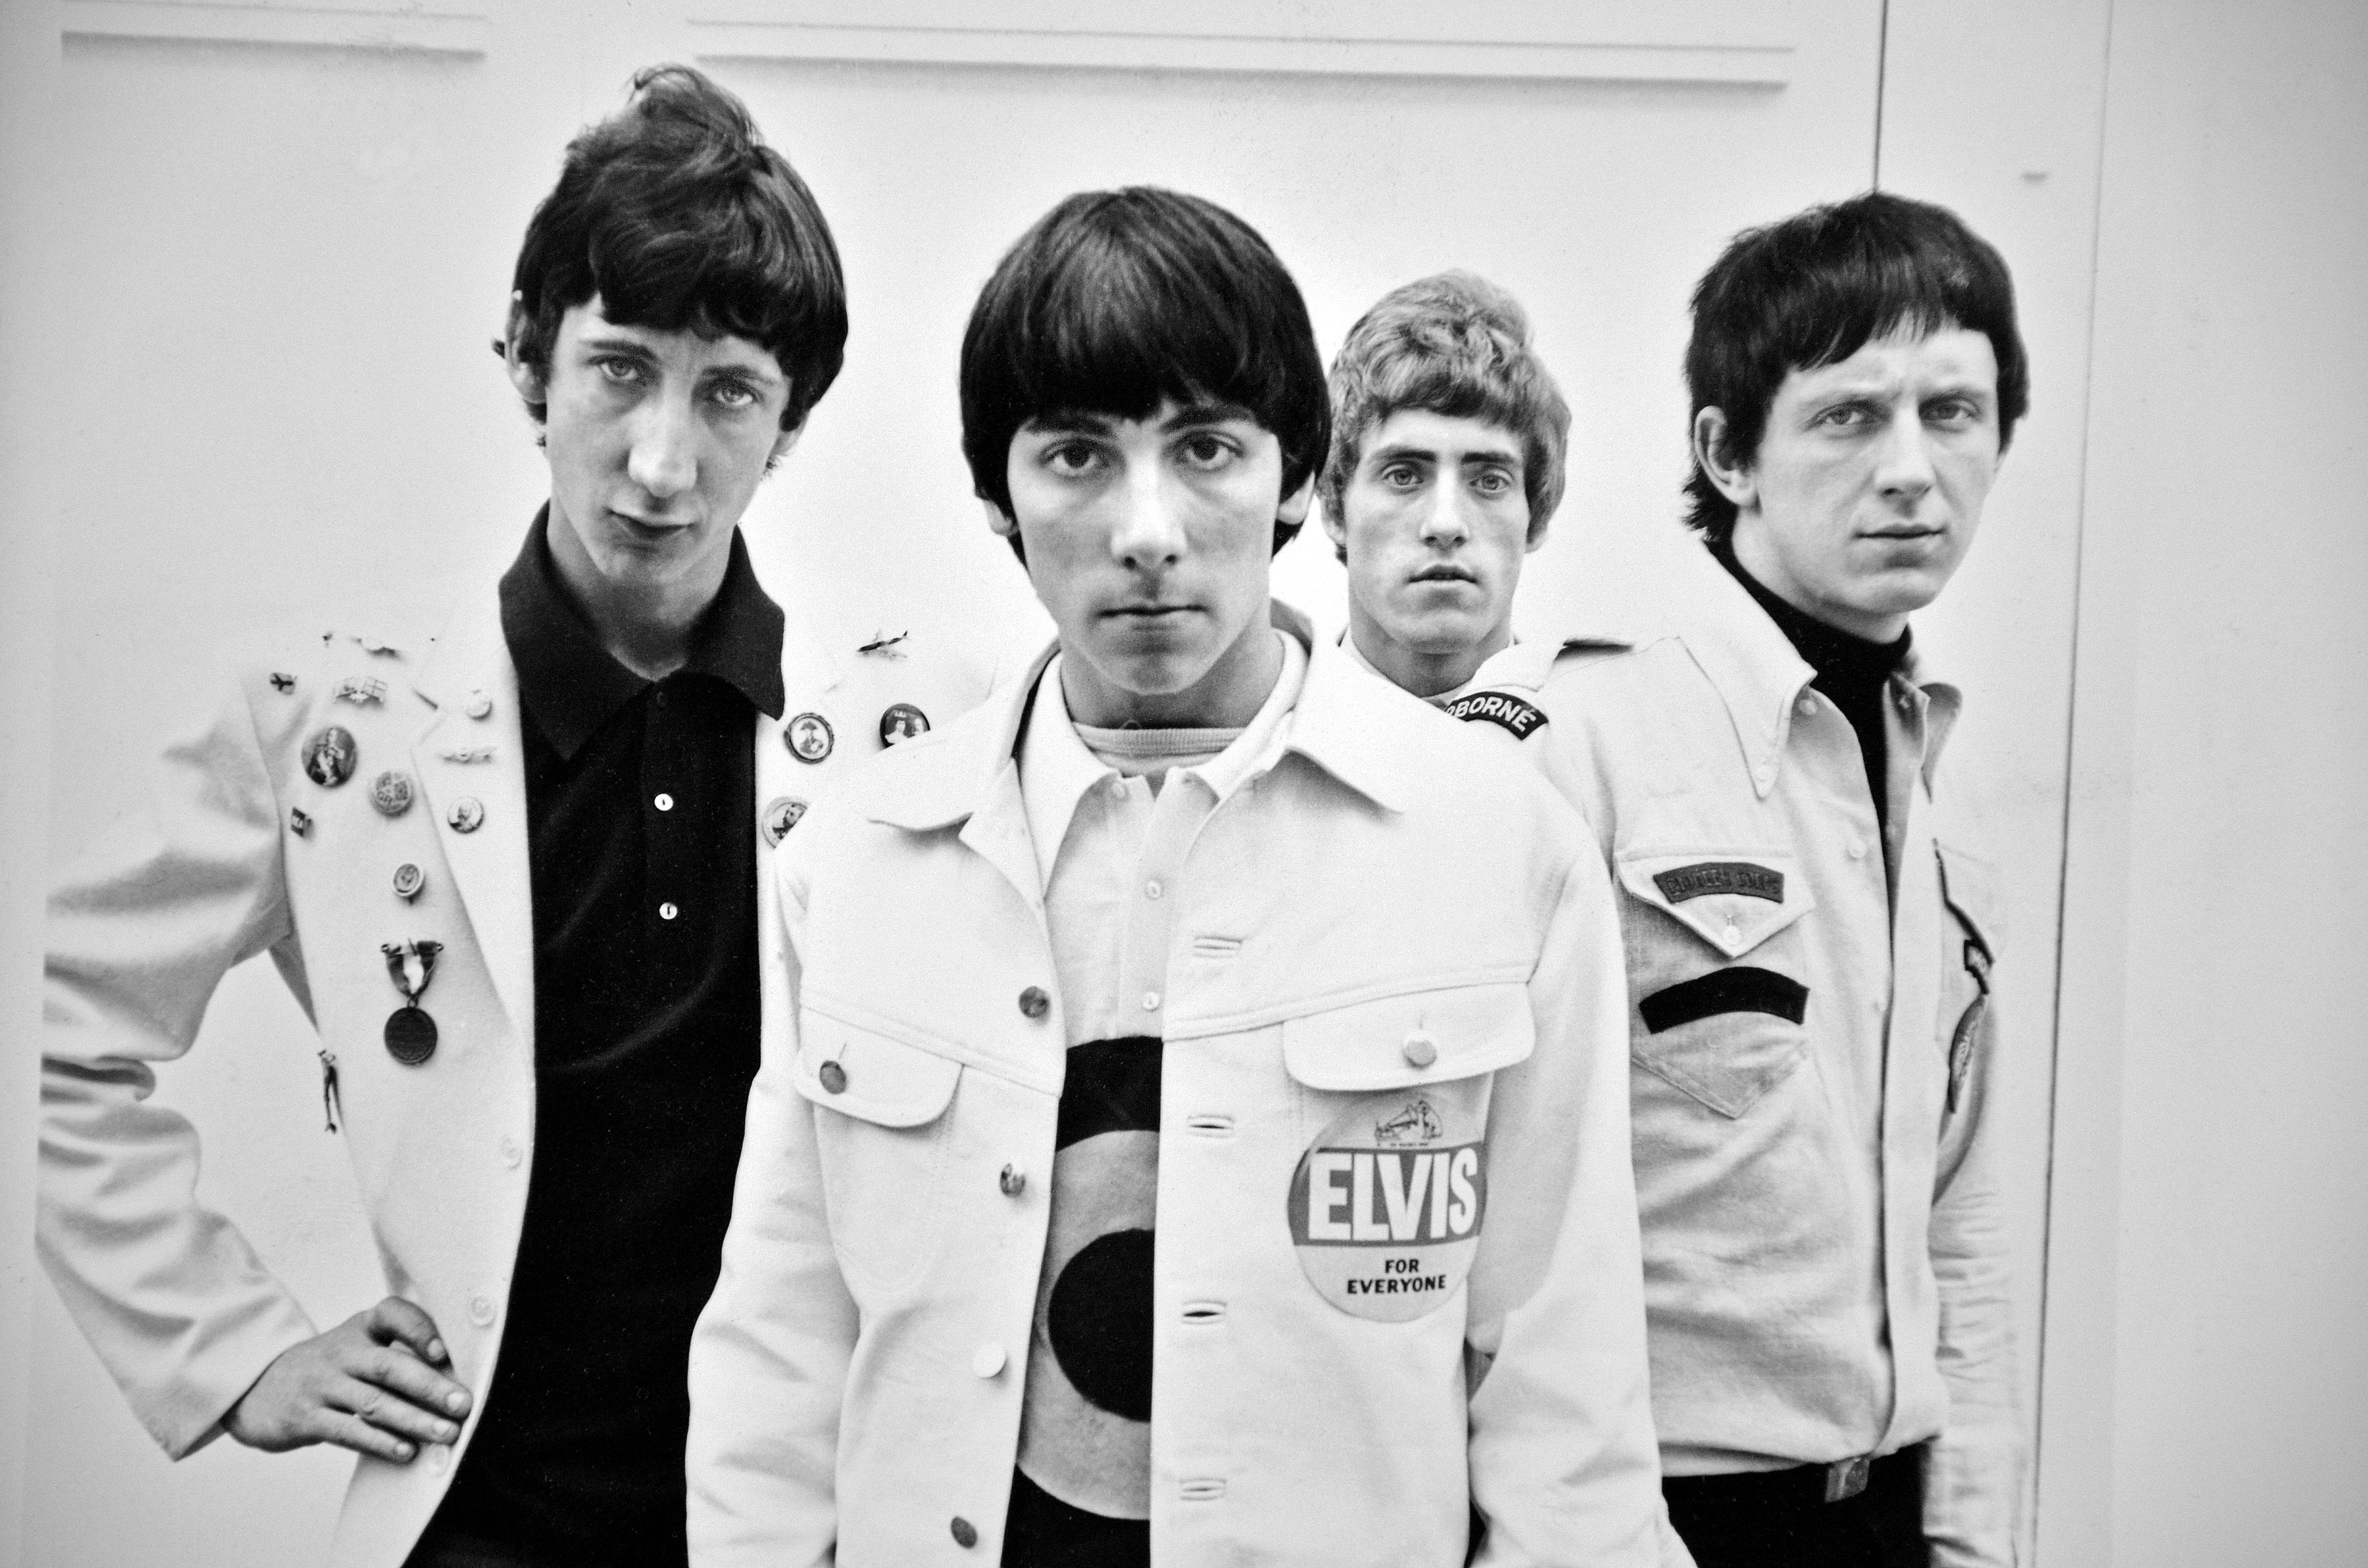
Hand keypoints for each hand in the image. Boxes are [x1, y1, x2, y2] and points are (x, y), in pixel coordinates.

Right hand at [222, 1296, 473, 1462]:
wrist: (258, 1387)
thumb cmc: (330, 1369)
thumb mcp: (357, 1348)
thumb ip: (399, 1357)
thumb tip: (455, 1385)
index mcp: (361, 1328)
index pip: (392, 1314)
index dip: (419, 1329)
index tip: (443, 1352)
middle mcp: (342, 1352)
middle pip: (388, 1366)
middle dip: (430, 1387)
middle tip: (463, 1405)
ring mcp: (321, 1385)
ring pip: (373, 1403)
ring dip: (414, 1420)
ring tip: (446, 1433)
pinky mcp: (305, 1418)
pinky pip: (347, 1431)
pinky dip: (380, 1442)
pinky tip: (405, 1451)